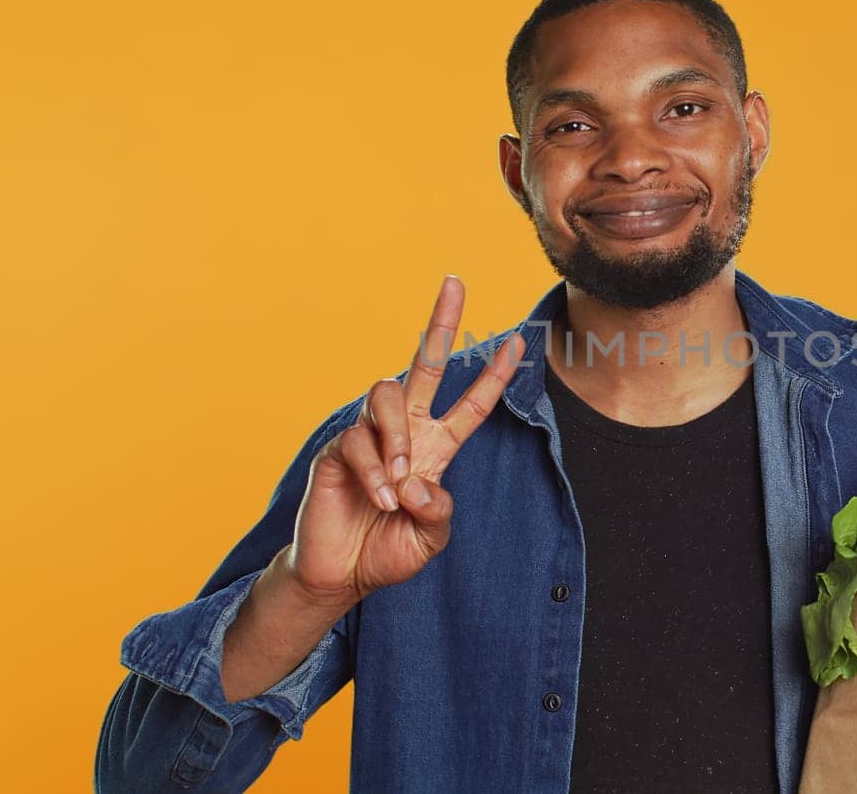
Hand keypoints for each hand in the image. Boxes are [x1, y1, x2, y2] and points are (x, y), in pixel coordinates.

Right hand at [285, 275, 524, 608]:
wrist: (341, 574)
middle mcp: (405, 433)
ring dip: (397, 441)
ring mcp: (369, 436)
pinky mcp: (337, 449)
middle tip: (455, 282)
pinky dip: (374, 473)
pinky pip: (358, 441)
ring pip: (388, 397)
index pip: (471, 405)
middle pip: (425, 364)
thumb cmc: (387, 551)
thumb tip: (417, 478)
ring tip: (396, 486)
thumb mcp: (430, 538)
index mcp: (436, 450)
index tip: (519, 341)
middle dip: (441, 322)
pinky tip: (378, 500)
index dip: (494, 376)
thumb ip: (438, 511)